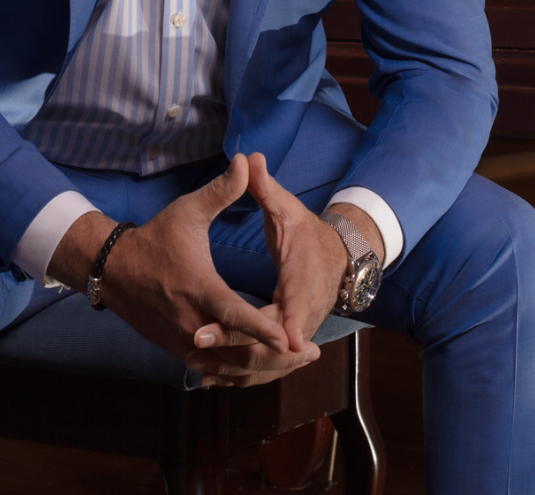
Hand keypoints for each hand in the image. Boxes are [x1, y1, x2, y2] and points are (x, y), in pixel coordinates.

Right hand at [58, 155, 303, 379]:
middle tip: (311, 354)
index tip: (290, 338)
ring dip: (262, 368)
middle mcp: (191, 322)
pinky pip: (214, 369)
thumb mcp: (187, 211)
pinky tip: (264, 369)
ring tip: (296, 363)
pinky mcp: (178, 350)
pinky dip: (239, 372)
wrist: (114, 270)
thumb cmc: (155, 238)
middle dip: (276, 356)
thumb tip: (246, 161)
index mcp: (198, 288)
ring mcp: (183, 341)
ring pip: (227, 367)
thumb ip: (221, 191)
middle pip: (237, 352)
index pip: (234, 315)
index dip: (262, 328)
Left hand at [186, 153, 366, 387]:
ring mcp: (299, 330)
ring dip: (236, 366)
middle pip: (273, 341)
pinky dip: (242, 374)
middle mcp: (304, 310)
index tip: (247, 327)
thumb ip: (265, 188)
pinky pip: (268, 367)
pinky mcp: (289, 344)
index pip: (290, 303)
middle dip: (236, 344)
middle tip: (196, 340)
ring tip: (195, 365)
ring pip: (271, 362)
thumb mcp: (288, 207)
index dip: (271, 320)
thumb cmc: (307, 231)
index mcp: (302, 277)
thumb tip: (249, 158)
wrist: (338, 256)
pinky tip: (210, 375)